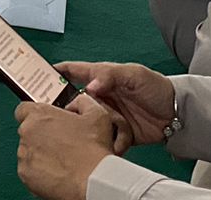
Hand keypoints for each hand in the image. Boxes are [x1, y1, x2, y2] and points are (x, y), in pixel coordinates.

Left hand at [15, 95, 118, 199]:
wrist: (92, 180)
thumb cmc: (93, 149)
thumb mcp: (96, 115)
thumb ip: (82, 102)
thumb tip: (76, 104)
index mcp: (40, 114)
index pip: (23, 109)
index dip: (34, 117)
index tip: (45, 124)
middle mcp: (27, 131)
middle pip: (27, 132)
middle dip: (40, 138)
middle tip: (59, 146)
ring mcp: (24, 154)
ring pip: (28, 152)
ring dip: (39, 155)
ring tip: (61, 162)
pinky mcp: (24, 174)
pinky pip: (28, 171)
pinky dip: (38, 173)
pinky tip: (56, 174)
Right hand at [55, 62, 175, 146]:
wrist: (175, 116)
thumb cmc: (154, 87)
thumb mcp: (134, 74)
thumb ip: (110, 76)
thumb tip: (89, 86)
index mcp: (100, 77)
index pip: (71, 71)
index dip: (53, 73)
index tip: (36, 77)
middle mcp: (98, 96)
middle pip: (72, 100)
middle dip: (66, 107)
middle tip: (60, 113)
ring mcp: (104, 115)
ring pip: (84, 121)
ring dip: (88, 126)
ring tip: (96, 127)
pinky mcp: (111, 133)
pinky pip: (100, 137)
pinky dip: (104, 140)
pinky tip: (110, 140)